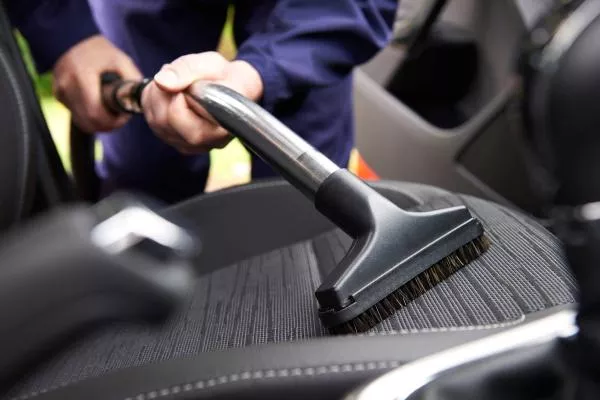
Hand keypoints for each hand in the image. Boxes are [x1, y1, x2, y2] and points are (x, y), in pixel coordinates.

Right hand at [53, 35, 142, 132]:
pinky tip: (100, 108)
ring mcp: (61, 93)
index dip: (113, 122)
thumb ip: (133, 80)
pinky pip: (77, 116)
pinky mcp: (59, 97)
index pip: (96, 113)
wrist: (72, 40)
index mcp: (82, 76)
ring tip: (112, 113)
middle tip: (121, 118)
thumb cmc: (100, 51)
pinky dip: (90, 118)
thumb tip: (141, 100)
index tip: (125, 116)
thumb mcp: (121, 60)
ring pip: (83, 123)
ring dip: (99, 124)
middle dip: (108, 125)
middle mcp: (68, 86)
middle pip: (89, 122)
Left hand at [141, 51, 263, 153]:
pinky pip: (153, 123)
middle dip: (164, 94)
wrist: (233, 87)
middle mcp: (205, 143)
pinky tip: (170, 93)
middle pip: (164, 122)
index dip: (178, 96)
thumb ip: (187, 70)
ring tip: (176, 83)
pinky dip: (154, 103)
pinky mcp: (176, 142)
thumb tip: (161, 82)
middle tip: (178, 78)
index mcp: (219, 129)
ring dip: (157, 96)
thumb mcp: (211, 64)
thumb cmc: (224, 77)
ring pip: (156, 123)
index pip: (183, 120)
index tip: (189, 83)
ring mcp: (189, 146)